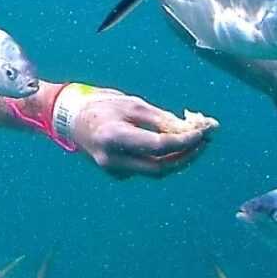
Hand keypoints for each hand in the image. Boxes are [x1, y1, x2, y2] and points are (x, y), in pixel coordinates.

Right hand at [61, 86, 217, 178]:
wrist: (71, 120)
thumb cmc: (103, 105)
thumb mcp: (132, 104)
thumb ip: (160, 119)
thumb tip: (190, 128)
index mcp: (115, 137)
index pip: (159, 146)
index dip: (185, 141)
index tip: (204, 131)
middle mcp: (113, 160)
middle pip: (160, 168)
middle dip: (187, 156)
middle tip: (205, 142)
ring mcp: (114, 170)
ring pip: (155, 171)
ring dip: (178, 159)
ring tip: (197, 143)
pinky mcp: (117, 173)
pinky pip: (146, 168)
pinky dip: (163, 159)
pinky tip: (174, 146)